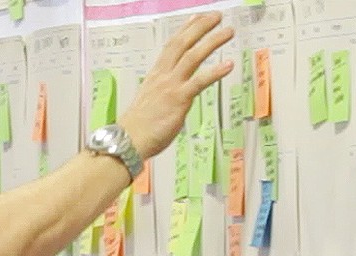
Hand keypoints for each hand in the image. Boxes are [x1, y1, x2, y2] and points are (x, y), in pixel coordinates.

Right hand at [119, 12, 235, 158]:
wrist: (127, 141)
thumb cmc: (137, 128)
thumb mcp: (149, 102)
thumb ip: (162, 93)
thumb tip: (171, 95)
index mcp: (155, 75)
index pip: (172, 45)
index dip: (186, 29)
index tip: (197, 17)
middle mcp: (163, 76)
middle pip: (183, 43)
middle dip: (200, 27)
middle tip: (216, 16)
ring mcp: (171, 86)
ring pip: (193, 57)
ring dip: (212, 42)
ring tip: (228, 32)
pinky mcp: (178, 99)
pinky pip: (199, 82)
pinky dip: (215, 72)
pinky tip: (228, 65)